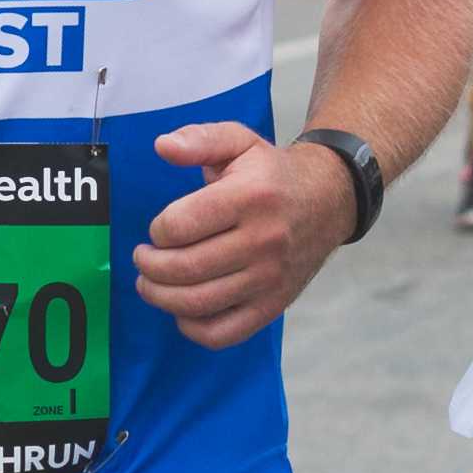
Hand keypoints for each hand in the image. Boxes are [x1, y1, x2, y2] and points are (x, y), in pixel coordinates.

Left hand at [138, 123, 355, 348]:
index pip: (179, 226)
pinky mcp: (274, 304)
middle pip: (184, 268)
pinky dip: (193, 328)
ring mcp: (270, 278)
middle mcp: (263, 241)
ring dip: (161, 296)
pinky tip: (182, 311)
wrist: (329, 201)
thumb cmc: (274, 174)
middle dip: (149, 266)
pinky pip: (224, 333)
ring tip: (151, 283)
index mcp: (250, 198)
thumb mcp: (240, 141)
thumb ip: (200, 139)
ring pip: (198, 303)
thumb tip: (163, 146)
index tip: (159, 229)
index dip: (157, 230)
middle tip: (143, 258)